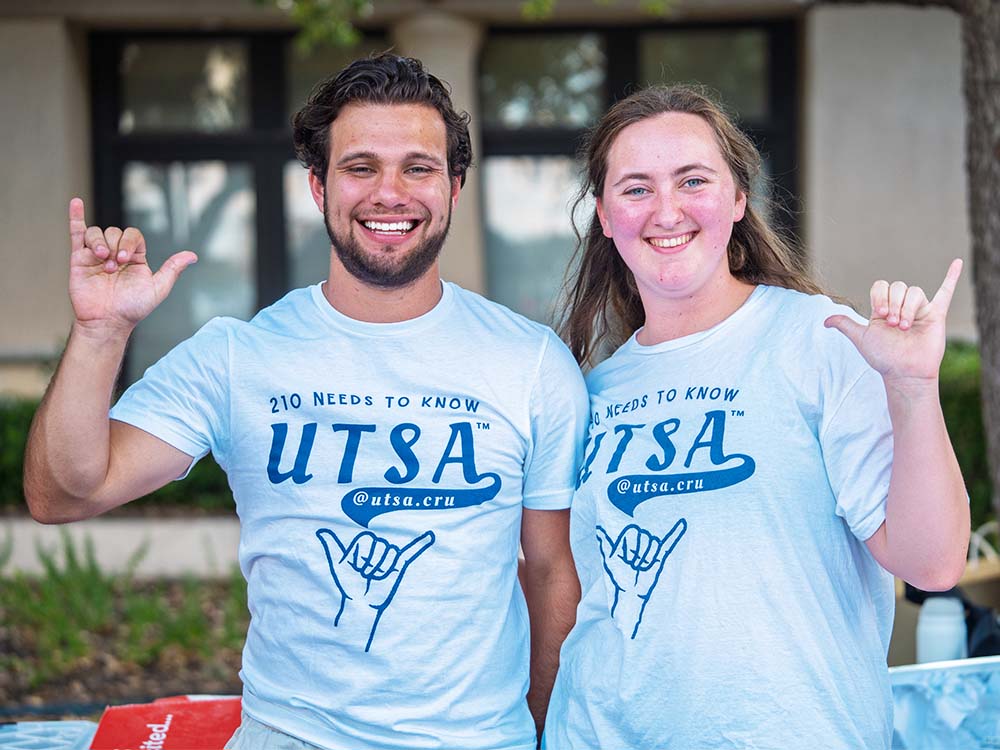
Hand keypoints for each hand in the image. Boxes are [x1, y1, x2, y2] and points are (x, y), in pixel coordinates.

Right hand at [68, 197, 196, 332]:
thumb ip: (172, 269)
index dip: (130, 242)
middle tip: (114, 266)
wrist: (108, 321)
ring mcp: (96, 255)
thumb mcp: (158, 288)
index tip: (126, 259)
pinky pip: (77, 233)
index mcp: (135, 258)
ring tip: (101, 259)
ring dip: (99, 242)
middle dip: (115, 245)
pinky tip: (76, 203)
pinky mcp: (78, 259)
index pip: (133, 235)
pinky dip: (76, 217)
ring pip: (97, 232)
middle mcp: (115, 254)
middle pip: (115, 232)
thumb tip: (192, 255)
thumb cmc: (133, 308)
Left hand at [316, 528, 434, 613]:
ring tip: (376, 577)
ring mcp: (389, 555)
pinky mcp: (399, 564)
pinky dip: (421, 544)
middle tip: (366, 574)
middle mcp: (378, 546)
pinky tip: (430, 535)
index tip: (355, 566)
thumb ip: (333, 547)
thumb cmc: (348, 584)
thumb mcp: (338, 564)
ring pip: (391, 553)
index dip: (360, 555)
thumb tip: (321, 531)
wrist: (361, 602)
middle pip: (380, 546)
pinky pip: (412, 551)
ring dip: (382, 569)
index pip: (367, 539)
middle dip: (372, 564)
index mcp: (364, 542)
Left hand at [597, 520, 685, 603]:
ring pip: (654, 543)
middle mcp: (640, 540)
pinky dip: (676, 532)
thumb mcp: (610, 559)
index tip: (625, 558)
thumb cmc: (620, 576)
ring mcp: (651, 548)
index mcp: (629, 538)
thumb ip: (606, 544)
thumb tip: (599, 531)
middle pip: (644, 536)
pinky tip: (682, 523)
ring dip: (647, 558)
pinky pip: (669, 542)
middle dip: (638, 554)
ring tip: (642, 567)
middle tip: (634, 565)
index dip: (629, 546)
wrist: (631, 592)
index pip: (633, 531)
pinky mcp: (661, 556)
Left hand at [824, 259, 961, 383]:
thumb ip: (845, 325)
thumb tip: (824, 321)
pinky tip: (958, 263)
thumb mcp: (860, 338)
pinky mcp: (936, 315)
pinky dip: (952, 277)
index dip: (880, 297)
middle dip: (894, 304)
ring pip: (915, 292)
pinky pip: (946, 292)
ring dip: (908, 308)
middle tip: (893, 324)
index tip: (879, 315)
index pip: (881, 287)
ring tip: (905, 327)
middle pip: (898, 287)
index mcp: (883, 309)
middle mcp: (901, 306)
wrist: (904, 372)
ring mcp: (919, 309)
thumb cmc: (883, 357)